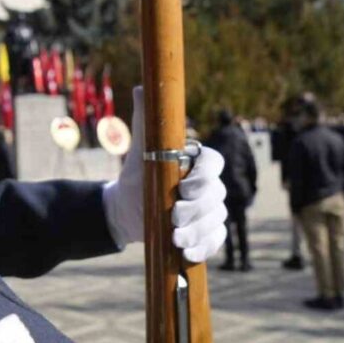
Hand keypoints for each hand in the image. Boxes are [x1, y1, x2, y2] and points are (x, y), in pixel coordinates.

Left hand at [103, 88, 227, 263]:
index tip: (184, 187)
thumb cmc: (138, 175)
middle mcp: (209, 186)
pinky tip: (187, 254)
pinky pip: (214, 241)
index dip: (204, 175)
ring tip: (175, 238)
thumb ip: (144, 120)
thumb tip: (142, 88)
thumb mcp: (139, 149)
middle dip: (197, 209)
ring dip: (197, 231)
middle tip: (174, 217)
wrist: (127, 209)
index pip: (214, 163)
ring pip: (216, 220)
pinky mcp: (206, 233)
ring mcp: (210, 211)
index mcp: (198, 162)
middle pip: (216, 195)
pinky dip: (203, 248)